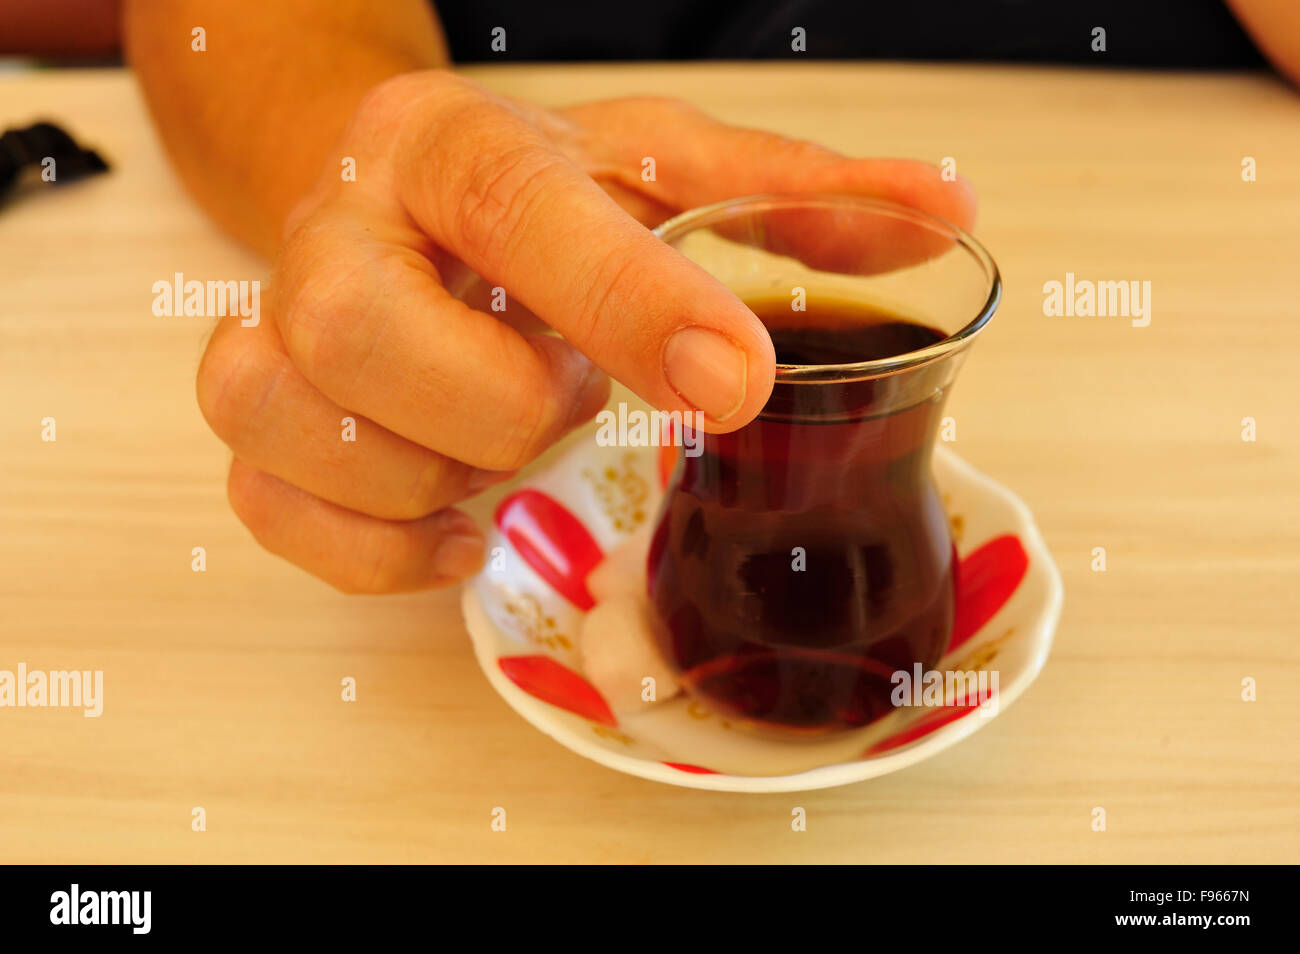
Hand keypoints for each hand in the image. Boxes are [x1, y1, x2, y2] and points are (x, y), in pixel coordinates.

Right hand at [196, 71, 975, 592]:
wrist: (400, 191)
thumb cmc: (543, 192)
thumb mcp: (669, 169)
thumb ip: (800, 193)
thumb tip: (945, 210)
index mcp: (455, 145)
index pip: (522, 210)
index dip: (627, 302)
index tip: (734, 380)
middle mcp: (343, 220)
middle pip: (358, 325)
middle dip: (497, 402)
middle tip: (565, 402)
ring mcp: (278, 316)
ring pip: (288, 413)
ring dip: (430, 468)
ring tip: (501, 441)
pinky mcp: (263, 408)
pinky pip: (267, 502)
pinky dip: (370, 547)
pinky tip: (458, 529)